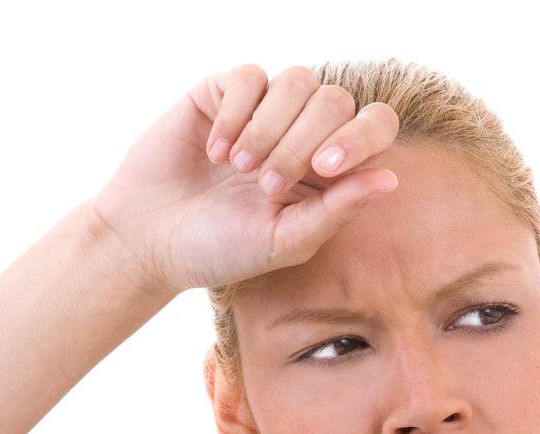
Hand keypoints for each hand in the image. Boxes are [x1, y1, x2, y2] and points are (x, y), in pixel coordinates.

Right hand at [89, 63, 400, 296]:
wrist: (149, 241)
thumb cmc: (221, 249)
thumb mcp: (284, 241)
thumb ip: (336, 211)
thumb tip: (390, 179)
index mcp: (329, 169)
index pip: (374, 126)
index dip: (360, 137)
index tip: (324, 169)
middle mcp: (302, 132)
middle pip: (336, 100)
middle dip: (304, 142)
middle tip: (268, 185)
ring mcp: (263, 109)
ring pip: (297, 80)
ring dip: (270, 127)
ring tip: (241, 169)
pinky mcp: (221, 93)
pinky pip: (250, 77)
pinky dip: (237, 113)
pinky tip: (216, 151)